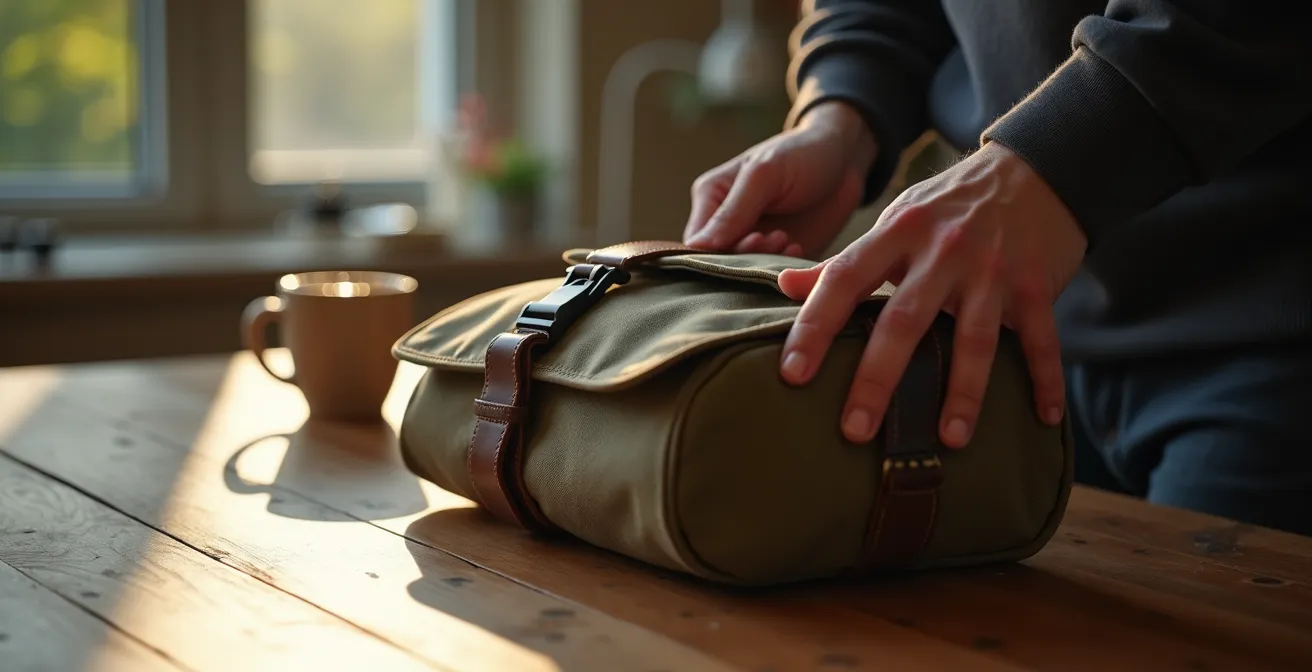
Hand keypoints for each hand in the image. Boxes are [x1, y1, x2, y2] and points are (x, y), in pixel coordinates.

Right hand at [684, 102, 877, 257]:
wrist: (846, 158)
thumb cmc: (801, 154)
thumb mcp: (764, 176)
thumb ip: (732, 212)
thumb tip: (698, 248)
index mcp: (711, 198)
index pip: (695, 242)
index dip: (714, 253)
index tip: (751, 240)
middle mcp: (727, 223)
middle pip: (717, 261)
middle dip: (742, 259)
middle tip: (772, 239)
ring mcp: (753, 239)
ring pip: (743, 271)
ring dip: (763, 262)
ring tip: (786, 240)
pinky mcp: (778, 254)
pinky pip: (770, 273)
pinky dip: (782, 267)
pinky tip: (797, 248)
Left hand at [775, 141, 1086, 448]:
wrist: (1034, 169)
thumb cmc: (949, 205)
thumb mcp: (895, 220)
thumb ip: (843, 261)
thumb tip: (783, 285)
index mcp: (897, 233)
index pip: (843, 280)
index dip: (814, 326)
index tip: (792, 372)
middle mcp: (942, 251)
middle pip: (903, 321)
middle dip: (877, 378)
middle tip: (855, 430)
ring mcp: (991, 270)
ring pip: (973, 340)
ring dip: (963, 393)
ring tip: (948, 440)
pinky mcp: (1035, 285)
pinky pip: (1040, 340)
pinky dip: (1045, 379)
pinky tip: (1042, 418)